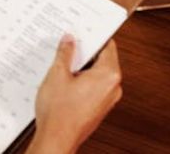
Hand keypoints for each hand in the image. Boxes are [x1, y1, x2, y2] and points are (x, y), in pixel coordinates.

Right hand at [29, 35, 121, 153]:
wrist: (57, 139)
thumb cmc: (60, 113)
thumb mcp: (58, 74)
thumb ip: (65, 53)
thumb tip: (69, 41)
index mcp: (108, 75)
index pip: (108, 45)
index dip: (94, 35)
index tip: (84, 29)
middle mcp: (113, 88)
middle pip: (103, 59)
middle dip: (86, 51)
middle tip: (70, 43)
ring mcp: (107, 99)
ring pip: (98, 74)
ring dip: (83, 66)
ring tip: (64, 62)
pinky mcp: (99, 108)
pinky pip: (94, 86)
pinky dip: (83, 80)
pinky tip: (66, 79)